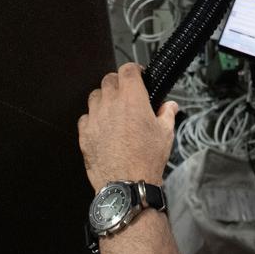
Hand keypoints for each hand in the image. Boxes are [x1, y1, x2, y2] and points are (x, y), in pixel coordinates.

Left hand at [78, 63, 177, 189]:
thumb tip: (170, 106)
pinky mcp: (84, 133)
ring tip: (114, 110)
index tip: (138, 75)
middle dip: (118, 83)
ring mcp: (95, 118)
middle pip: (109, 80)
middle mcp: (111, 104)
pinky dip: (93, 118)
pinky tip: (103, 128)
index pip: (128, 70)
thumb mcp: (165, 134)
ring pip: (95, 96)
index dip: (134, 70)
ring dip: (104, 99)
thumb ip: (167, 114)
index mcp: (132, 99)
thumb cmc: (146, 160)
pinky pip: (85, 117)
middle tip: (127, 94)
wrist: (126, 184)